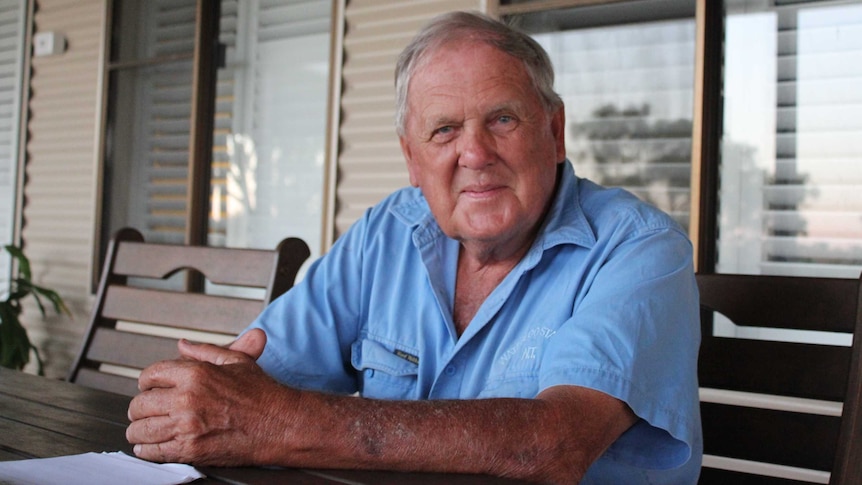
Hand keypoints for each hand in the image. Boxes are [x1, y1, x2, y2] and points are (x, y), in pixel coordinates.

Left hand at [126, 330, 294, 464]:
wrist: (282, 424)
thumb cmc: (263, 394)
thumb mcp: (236, 362)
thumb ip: (204, 352)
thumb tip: (183, 345)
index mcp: (196, 374)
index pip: (150, 375)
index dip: (146, 382)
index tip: (149, 387)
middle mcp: (187, 399)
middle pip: (140, 404)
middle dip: (140, 408)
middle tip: (145, 411)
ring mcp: (187, 426)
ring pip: (141, 430)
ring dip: (139, 430)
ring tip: (144, 429)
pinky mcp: (190, 450)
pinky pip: (153, 452)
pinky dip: (146, 450)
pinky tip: (150, 446)